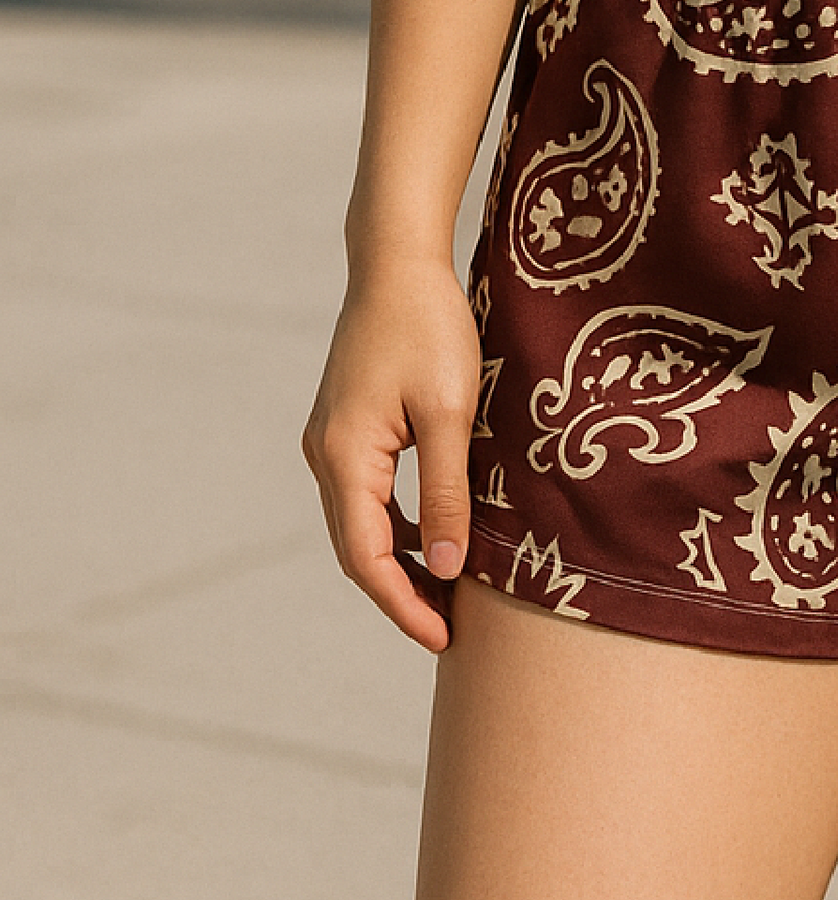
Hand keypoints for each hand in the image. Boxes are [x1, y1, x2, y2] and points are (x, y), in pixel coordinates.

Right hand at [301, 258, 483, 653]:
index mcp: (344, 457)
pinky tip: (433, 536)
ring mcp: (330, 440)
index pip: (367, 559)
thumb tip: (445, 567)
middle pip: (357, 549)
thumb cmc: (429, 327)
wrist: (397, 260)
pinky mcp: (346, 426)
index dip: (403, 605)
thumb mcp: (449, 411)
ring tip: (448, 592)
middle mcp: (325, 454)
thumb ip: (446, 491)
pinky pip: (366, 494)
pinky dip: (395, 525)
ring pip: (360, 524)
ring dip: (398, 562)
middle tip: (450, 629)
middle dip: (400, 594)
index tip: (442, 639)